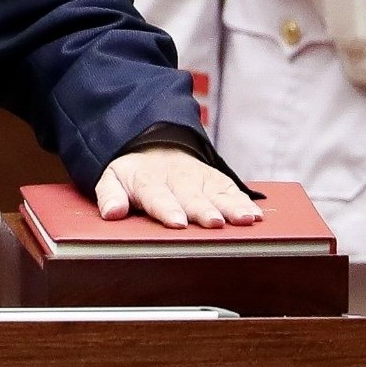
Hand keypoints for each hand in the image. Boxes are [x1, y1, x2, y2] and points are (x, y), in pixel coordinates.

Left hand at [94, 147, 261, 228]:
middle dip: (203, 209)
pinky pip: (231, 189)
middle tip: (213, 222)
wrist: (153, 144)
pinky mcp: (216, 180)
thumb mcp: (112, 178)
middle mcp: (177, 178)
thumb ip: (110, 195)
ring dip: (231, 206)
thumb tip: (111, 212)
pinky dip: (244, 201)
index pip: (157, 196)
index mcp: (148, 180)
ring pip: (216, 193)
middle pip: (191, 196)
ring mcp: (199, 178)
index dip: (167, 209)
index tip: (177, 222)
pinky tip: (255, 215)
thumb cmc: (133, 173)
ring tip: (244, 219)